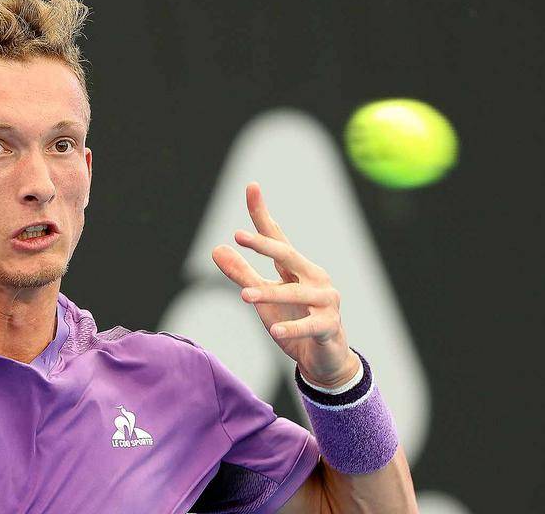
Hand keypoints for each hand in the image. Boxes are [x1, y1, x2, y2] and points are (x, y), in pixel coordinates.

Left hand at [211, 182, 358, 388]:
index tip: (251, 187)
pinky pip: (309, 325)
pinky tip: (275, 331)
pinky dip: (292, 328)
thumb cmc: (293, 318)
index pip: (276, 236)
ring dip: (268, 294)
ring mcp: (325, 300)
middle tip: (239, 236)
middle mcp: (314, 277)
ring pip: (295, 292)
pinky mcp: (329, 326)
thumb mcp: (262, 296)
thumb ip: (241, 274)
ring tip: (243, 297)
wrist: (324, 358)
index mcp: (296, 267)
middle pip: (287, 255)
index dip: (262, 214)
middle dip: (264, 244)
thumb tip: (215, 249)